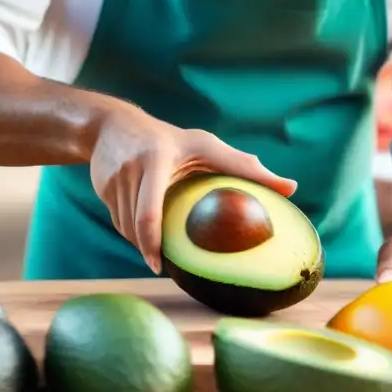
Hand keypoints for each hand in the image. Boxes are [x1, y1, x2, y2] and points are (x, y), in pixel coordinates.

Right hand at [89, 102, 296, 274]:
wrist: (111, 125)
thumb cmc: (171, 138)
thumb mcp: (206, 145)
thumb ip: (246, 167)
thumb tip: (291, 188)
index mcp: (156, 159)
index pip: (150, 210)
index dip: (153, 241)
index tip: (160, 264)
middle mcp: (130, 169)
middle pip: (137, 224)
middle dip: (148, 249)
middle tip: (163, 266)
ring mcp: (111, 180)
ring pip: (125, 227)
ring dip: (141, 242)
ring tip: (157, 251)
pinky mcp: (99, 188)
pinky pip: (117, 221)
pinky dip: (131, 232)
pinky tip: (143, 234)